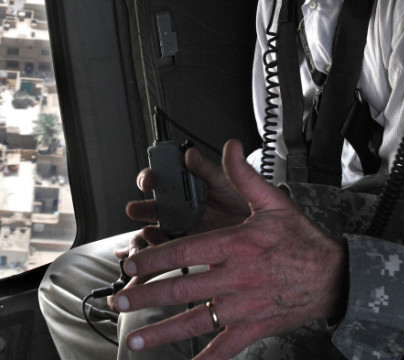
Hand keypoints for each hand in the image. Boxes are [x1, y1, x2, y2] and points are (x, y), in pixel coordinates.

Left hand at [113, 140, 347, 359]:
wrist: (335, 277)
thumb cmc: (302, 241)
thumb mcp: (274, 202)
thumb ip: (244, 176)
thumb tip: (229, 148)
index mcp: (237, 245)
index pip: (184, 251)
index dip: (153, 258)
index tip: (130, 263)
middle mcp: (237, 278)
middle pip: (181, 288)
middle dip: (145, 295)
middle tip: (119, 300)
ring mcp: (244, 307)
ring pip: (195, 321)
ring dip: (161, 332)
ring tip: (135, 341)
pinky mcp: (254, 328)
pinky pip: (224, 349)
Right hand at [125, 146, 252, 238]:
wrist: (267, 235)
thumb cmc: (249, 205)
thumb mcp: (230, 183)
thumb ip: (209, 170)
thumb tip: (191, 155)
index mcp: (192, 185)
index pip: (165, 177)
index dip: (152, 177)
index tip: (149, 181)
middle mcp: (185, 205)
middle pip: (156, 204)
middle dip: (144, 207)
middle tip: (137, 209)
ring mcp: (186, 227)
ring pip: (158, 227)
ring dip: (148, 229)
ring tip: (147, 232)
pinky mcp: (189, 248)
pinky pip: (169, 248)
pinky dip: (159, 249)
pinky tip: (157, 249)